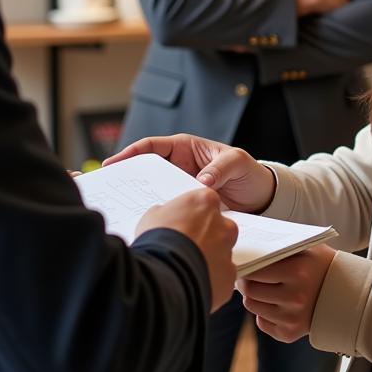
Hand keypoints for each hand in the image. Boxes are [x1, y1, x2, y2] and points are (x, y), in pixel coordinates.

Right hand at [107, 133, 275, 213]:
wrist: (261, 199)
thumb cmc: (249, 174)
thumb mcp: (238, 163)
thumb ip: (221, 167)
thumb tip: (202, 181)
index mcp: (186, 148)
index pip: (152, 146)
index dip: (130, 152)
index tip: (113, 164)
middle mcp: (179, 166)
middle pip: (146, 170)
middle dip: (128, 177)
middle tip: (110, 190)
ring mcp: (180, 187)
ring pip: (153, 190)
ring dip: (139, 198)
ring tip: (120, 210)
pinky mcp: (184, 205)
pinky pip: (166, 207)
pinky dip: (156, 213)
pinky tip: (146, 225)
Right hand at [135, 188, 238, 311]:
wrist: (163, 277)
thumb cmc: (156, 243)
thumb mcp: (153, 217)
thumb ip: (169, 214)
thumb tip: (168, 220)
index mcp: (206, 202)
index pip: (207, 203)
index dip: (195, 215)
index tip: (186, 223)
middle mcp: (223, 224)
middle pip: (220, 227)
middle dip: (207, 236)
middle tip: (187, 246)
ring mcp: (227, 250)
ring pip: (222, 253)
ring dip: (209, 258)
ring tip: (187, 267)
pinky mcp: (228, 275)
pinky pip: (222, 276)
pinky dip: (210, 279)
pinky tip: (193, 282)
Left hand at [237, 244, 335, 342]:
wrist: (348, 294)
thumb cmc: (321, 265)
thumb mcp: (306, 249)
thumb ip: (280, 248)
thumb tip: (249, 249)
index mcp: (297, 271)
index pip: (255, 271)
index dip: (246, 268)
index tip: (244, 264)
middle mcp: (294, 297)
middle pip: (250, 291)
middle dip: (245, 283)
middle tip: (246, 277)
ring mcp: (292, 318)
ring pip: (253, 306)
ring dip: (254, 297)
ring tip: (262, 289)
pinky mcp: (290, 333)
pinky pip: (262, 322)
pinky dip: (264, 313)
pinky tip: (276, 304)